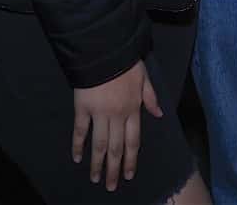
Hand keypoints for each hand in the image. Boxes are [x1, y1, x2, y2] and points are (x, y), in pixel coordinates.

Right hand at [72, 60, 161, 189]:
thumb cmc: (125, 62)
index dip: (131, 159)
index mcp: (133, 109)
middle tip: (111, 187)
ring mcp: (99, 113)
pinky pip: (80, 130)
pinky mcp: (82, 107)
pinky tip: (77, 158)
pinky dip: (77, 145)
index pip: (133, 141)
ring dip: (98, 163)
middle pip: (116, 148)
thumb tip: (159, 114)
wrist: (104, 49)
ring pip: (99, 144)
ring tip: (96, 179)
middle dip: (114, 169)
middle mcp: (117, 115)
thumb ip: (150, 97)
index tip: (128, 175)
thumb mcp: (144, 77)